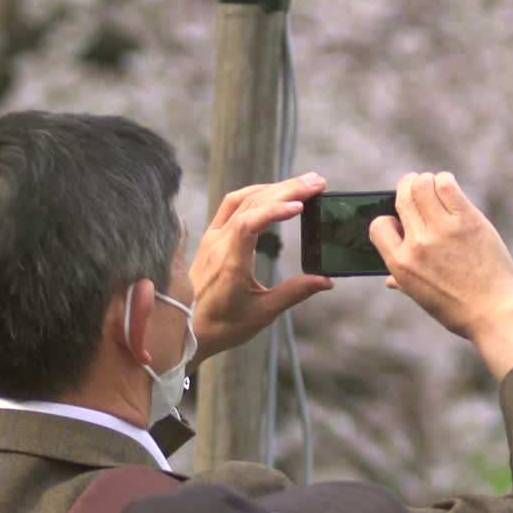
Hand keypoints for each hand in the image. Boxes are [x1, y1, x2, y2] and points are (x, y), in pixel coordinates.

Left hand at [189, 173, 335, 364]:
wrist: (186, 330)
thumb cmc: (222, 325)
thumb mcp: (262, 313)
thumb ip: (294, 292)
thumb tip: (326, 280)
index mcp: (230, 262)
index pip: (250, 223)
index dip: (275, 210)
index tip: (301, 206)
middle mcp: (219, 243)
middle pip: (251, 203)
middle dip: (286, 189)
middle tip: (317, 182)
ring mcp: (212, 238)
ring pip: (241, 200)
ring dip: (273, 188)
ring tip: (302, 184)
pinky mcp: (211, 238)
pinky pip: (231, 205)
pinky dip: (255, 194)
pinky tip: (273, 193)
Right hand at [368, 172, 512, 379]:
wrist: (494, 314)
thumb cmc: (458, 309)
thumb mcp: (421, 297)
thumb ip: (402, 281)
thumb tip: (389, 280)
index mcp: (400, 264)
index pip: (379, 225)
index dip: (390, 218)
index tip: (403, 220)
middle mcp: (417, 244)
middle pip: (403, 196)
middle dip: (408, 186)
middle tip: (417, 185)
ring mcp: (442, 230)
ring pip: (423, 184)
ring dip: (427, 181)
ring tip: (435, 187)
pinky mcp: (467, 220)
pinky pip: (447, 185)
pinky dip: (445, 181)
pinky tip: (449, 188)